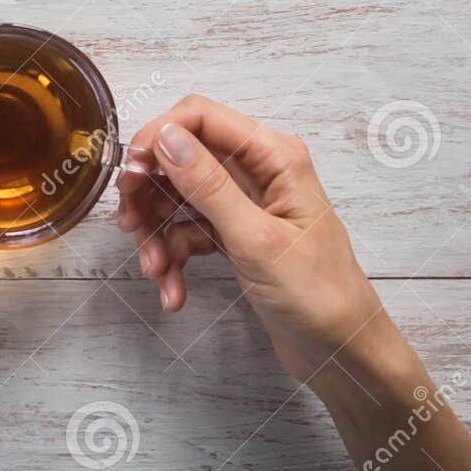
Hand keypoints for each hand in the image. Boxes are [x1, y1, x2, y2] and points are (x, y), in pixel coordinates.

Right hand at [115, 95, 403, 389]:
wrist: (341, 353)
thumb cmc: (319, 296)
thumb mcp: (256, 240)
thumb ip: (209, 185)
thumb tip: (166, 137)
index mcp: (273, 156)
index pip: (200, 117)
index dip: (157, 139)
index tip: (131, 175)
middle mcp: (258, 171)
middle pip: (181, 159)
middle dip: (150, 194)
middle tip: (129, 225)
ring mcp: (245, 203)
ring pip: (178, 199)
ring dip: (158, 235)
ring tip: (158, 273)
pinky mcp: (235, 234)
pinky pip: (188, 232)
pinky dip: (174, 259)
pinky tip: (174, 292)